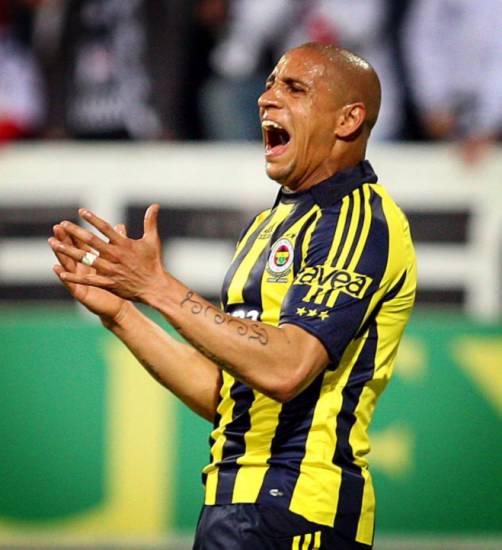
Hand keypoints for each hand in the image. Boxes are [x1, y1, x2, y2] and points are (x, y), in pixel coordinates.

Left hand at [48, 204, 166, 303]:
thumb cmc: (153, 262)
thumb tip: (155, 205)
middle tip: (62, 224)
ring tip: (55, 244)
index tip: (81, 211)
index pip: (105, 228)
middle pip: (91, 242)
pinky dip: (74, 277)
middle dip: (75, 232)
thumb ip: (150, 222)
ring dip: (69, 251)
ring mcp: (110, 270)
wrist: (154, 286)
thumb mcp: (152, 240)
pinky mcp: (108, 283)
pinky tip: (61, 273)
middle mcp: (114, 256)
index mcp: (123, 244)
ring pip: (85, 259)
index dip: (93, 219)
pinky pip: (88, 280)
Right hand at [50, 224, 127, 323]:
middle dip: (64, 239)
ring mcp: (80, 281)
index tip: (68, 222)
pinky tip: (57, 269)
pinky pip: (72, 284)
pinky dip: (64, 276)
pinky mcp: (82, 293)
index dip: (74, 233)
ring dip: (59, 254)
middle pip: (72, 251)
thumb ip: (118, 243)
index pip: (81, 244)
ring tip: (52, 243)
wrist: (120, 306)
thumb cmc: (118, 284)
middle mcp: (83, 269)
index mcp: (92, 261)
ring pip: (68, 265)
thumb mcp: (118, 261)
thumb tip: (120, 226)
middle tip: (57, 227)